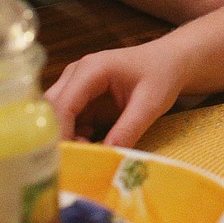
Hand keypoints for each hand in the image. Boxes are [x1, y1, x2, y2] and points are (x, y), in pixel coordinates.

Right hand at [46, 43, 186, 146]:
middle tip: (76, 161)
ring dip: (67, 138)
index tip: (67, 160)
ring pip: (56, 118)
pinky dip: (74, 136)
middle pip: (51, 111)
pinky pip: (68, 121)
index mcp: (92, 69)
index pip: (63, 104)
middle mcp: (76, 75)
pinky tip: (92, 145)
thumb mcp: (152, 103)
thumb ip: (129, 129)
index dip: (60, 134)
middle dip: (59, 138)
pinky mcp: (81, 98)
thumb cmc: (163, 75)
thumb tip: (106, 157)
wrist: (171, 61)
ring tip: (88, 153)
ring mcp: (76, 86)